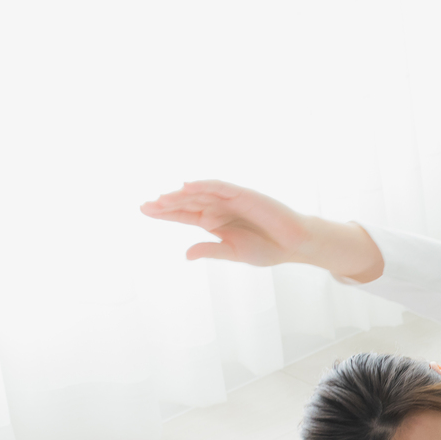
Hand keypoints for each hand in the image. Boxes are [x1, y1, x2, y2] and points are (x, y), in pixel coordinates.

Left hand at [139, 180, 382, 278]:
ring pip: (200, 193)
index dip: (165, 212)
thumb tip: (185, 254)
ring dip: (181, 195)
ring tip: (162, 199)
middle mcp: (218, 208)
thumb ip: (211, 250)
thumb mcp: (234, 253)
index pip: (184, 215)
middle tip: (146, 205)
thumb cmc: (268, 249)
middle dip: (167, 203)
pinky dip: (205, 185)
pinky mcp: (243, 194)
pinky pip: (220, 187)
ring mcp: (230, 200)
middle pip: (187, 202)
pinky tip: (188, 186)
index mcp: (214, 223)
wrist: (295, 245)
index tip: (145, 210)